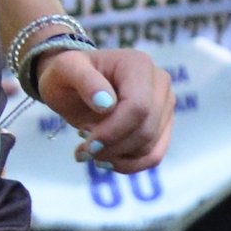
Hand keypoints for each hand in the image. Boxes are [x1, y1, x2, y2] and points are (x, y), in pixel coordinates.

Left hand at [34, 42, 171, 173]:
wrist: (75, 83)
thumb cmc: (69, 74)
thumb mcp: (65, 70)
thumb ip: (84, 81)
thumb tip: (106, 103)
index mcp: (139, 65)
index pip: (138, 107)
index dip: (113, 132)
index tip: (87, 144)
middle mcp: (160, 83)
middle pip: (146, 130)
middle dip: (112, 147)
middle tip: (84, 150)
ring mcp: (165, 105)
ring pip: (149, 147)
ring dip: (116, 157)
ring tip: (90, 150)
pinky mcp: (163, 126)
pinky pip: (153, 156)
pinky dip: (128, 165)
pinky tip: (106, 160)